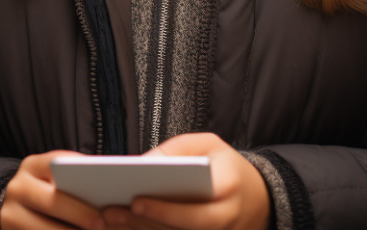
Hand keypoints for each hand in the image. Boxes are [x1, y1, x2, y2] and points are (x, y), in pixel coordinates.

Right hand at [0, 150, 105, 229]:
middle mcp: (17, 188)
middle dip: (79, 214)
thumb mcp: (53, 178)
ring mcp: (9, 214)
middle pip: (51, 201)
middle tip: (100, 224)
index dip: (79, 175)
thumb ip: (73, 177)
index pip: (56, 164)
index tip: (102, 191)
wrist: (13, 208)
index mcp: (32, 166)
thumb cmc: (46, 190)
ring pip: (44, 228)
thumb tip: (109, 186)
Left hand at [102, 133, 268, 229]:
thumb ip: (178, 150)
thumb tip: (143, 164)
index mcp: (230, 189)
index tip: (136, 199)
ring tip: (107, 218)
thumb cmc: (227, 167)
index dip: (165, 208)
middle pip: (182, 228)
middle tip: (109, 211)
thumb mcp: (209, 145)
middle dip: (144, 221)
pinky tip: (124, 225)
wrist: (259, 197)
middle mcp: (227, 219)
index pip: (197, 207)